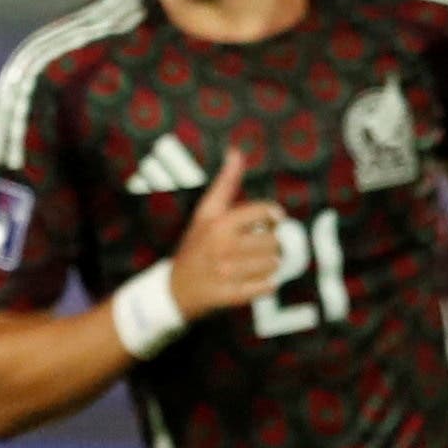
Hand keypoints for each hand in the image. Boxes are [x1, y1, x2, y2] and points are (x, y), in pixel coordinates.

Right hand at [168, 147, 284, 320]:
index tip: (273, 220)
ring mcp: (225, 273)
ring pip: (273, 264)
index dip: (274, 217)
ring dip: (270, 264)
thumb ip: (225, 184)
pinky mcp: (230, 295)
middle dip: (273, 244)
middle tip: (262, 246)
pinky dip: (266, 284)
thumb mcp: (206, 213)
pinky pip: (266, 287)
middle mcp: (222, 247)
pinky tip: (256, 280)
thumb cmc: (195, 246)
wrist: (173, 290)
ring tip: (258, 264)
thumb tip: (236, 152)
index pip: (265, 213)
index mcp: (219, 224)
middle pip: (274, 241)